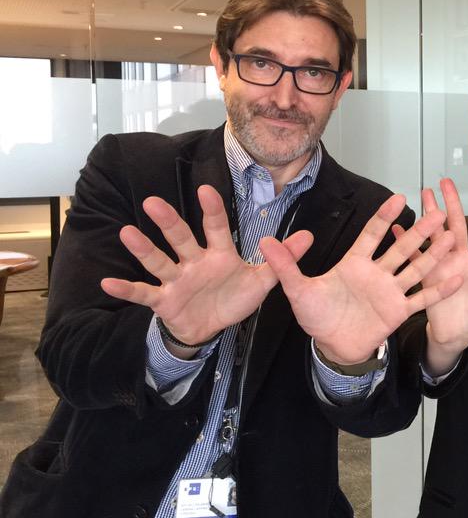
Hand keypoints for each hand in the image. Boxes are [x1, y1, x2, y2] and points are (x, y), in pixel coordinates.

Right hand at [100, 185, 311, 355]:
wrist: (212, 328)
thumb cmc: (234, 297)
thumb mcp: (262, 281)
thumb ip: (282, 259)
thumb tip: (309, 236)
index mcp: (219, 254)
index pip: (216, 227)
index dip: (213, 210)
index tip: (206, 190)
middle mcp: (194, 262)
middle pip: (180, 238)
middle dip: (168, 221)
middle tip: (153, 201)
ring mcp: (177, 280)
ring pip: (159, 261)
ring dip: (143, 249)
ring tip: (127, 233)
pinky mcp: (164, 300)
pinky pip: (143, 293)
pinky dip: (127, 289)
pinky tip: (108, 282)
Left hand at [260, 194, 461, 364]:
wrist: (331, 347)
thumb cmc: (316, 316)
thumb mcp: (297, 291)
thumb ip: (286, 266)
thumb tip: (265, 242)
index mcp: (355, 263)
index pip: (371, 234)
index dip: (384, 217)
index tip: (398, 198)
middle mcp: (376, 273)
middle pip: (401, 247)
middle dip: (420, 230)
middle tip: (438, 213)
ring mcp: (390, 291)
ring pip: (415, 268)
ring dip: (434, 254)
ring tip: (453, 237)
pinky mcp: (398, 311)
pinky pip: (421, 299)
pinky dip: (438, 290)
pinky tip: (456, 278)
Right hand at [414, 180, 467, 375]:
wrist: (459, 333)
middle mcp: (461, 257)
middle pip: (456, 224)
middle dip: (451, 202)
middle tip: (446, 181)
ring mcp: (442, 264)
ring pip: (434, 234)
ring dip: (428, 214)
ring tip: (423, 193)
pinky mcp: (427, 275)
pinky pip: (414, 257)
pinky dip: (405, 243)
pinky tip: (397, 227)